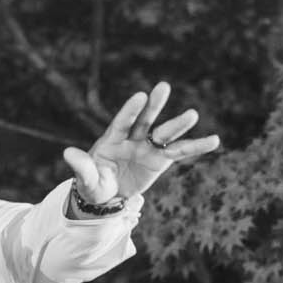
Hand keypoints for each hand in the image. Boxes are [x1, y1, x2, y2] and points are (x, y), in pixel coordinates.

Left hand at [62, 83, 219, 205]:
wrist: (107, 196)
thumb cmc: (94, 184)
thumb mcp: (86, 179)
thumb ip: (81, 166)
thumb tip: (67, 153)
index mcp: (111, 139)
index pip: (122, 122)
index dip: (130, 110)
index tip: (140, 96)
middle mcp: (132, 139)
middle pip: (145, 120)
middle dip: (154, 105)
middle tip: (163, 86)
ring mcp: (148, 147)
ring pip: (164, 134)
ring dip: (177, 124)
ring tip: (193, 113)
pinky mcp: (160, 159)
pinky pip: (180, 152)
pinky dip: (197, 147)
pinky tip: (214, 140)